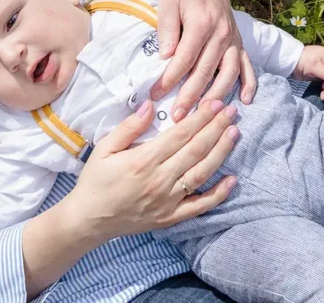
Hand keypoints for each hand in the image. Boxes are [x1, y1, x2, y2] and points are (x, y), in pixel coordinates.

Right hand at [64, 99, 238, 239]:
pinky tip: (233, 179)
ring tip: (235, 133)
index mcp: (144, 160)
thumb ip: (128, 127)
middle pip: (196, 150)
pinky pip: (200, 206)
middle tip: (232, 111)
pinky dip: (218, 194)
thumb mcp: (104, 148)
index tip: (216, 103)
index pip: (180, 134)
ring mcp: (168, 201)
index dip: (201, 118)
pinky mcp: (171, 218)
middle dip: (217, 128)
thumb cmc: (95, 181)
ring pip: (202, 173)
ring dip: (222, 152)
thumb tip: (149, 105)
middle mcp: (160, 180)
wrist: (89, 220)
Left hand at [151, 0, 256, 119]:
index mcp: (201, 23)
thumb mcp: (168, 1)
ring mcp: (233, 39)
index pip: (184, 59)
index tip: (155, 95)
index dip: (169, 80)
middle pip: (206, 71)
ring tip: (203, 116)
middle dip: (190, 97)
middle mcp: (221, 34)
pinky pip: (248, 65)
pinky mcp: (239, 42)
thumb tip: (166, 58)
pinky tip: (246, 100)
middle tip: (176, 117)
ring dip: (216, 97)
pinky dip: (249, 83)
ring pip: (228, 73)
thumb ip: (167, 30)